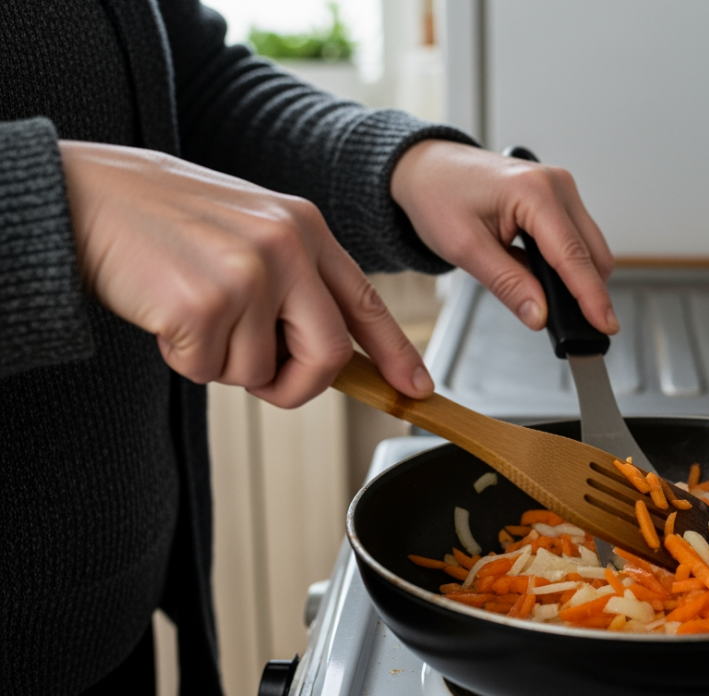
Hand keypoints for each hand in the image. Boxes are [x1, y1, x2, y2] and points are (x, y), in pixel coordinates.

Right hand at [61, 141, 433, 407]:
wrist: (86, 196)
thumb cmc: (165, 220)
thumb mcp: (250, 230)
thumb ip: (295, 280)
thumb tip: (329, 351)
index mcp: (305, 227)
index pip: (365, 301)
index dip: (395, 352)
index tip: (415, 388)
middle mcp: (287, 246)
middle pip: (327, 354)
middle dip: (298, 385)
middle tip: (264, 380)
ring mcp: (247, 274)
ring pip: (257, 372)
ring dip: (221, 363)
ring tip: (190, 312)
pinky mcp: (202, 303)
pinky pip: (208, 370)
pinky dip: (183, 358)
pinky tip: (164, 314)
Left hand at [390, 140, 617, 333]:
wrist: (426, 168)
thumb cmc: (438, 196)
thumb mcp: (464, 248)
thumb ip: (507, 284)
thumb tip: (540, 315)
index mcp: (534, 191)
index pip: (573, 255)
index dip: (591, 296)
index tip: (605, 325)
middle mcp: (556, 185)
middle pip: (592, 253)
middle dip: (588, 292)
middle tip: (573, 328)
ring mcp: (561, 189)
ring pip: (589, 248)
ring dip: (577, 278)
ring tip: (545, 298)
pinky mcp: (558, 198)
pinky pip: (576, 239)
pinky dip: (567, 264)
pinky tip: (543, 277)